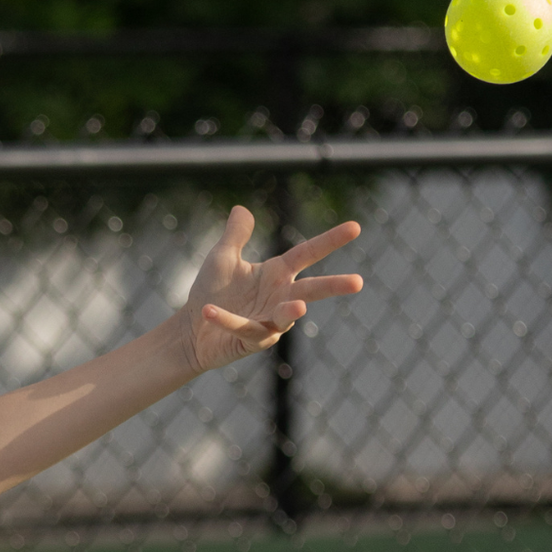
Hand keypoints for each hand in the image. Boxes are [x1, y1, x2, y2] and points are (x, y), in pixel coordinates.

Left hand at [179, 207, 363, 374]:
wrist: (193, 329)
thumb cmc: (212, 292)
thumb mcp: (222, 259)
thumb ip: (235, 236)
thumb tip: (241, 209)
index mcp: (277, 273)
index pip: (308, 253)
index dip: (330, 240)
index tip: (356, 227)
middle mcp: (279, 297)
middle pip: (311, 290)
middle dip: (333, 286)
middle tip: (358, 282)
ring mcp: (268, 322)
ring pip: (284, 317)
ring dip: (290, 313)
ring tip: (298, 307)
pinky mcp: (250, 341)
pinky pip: (243, 329)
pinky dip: (227, 321)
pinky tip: (210, 310)